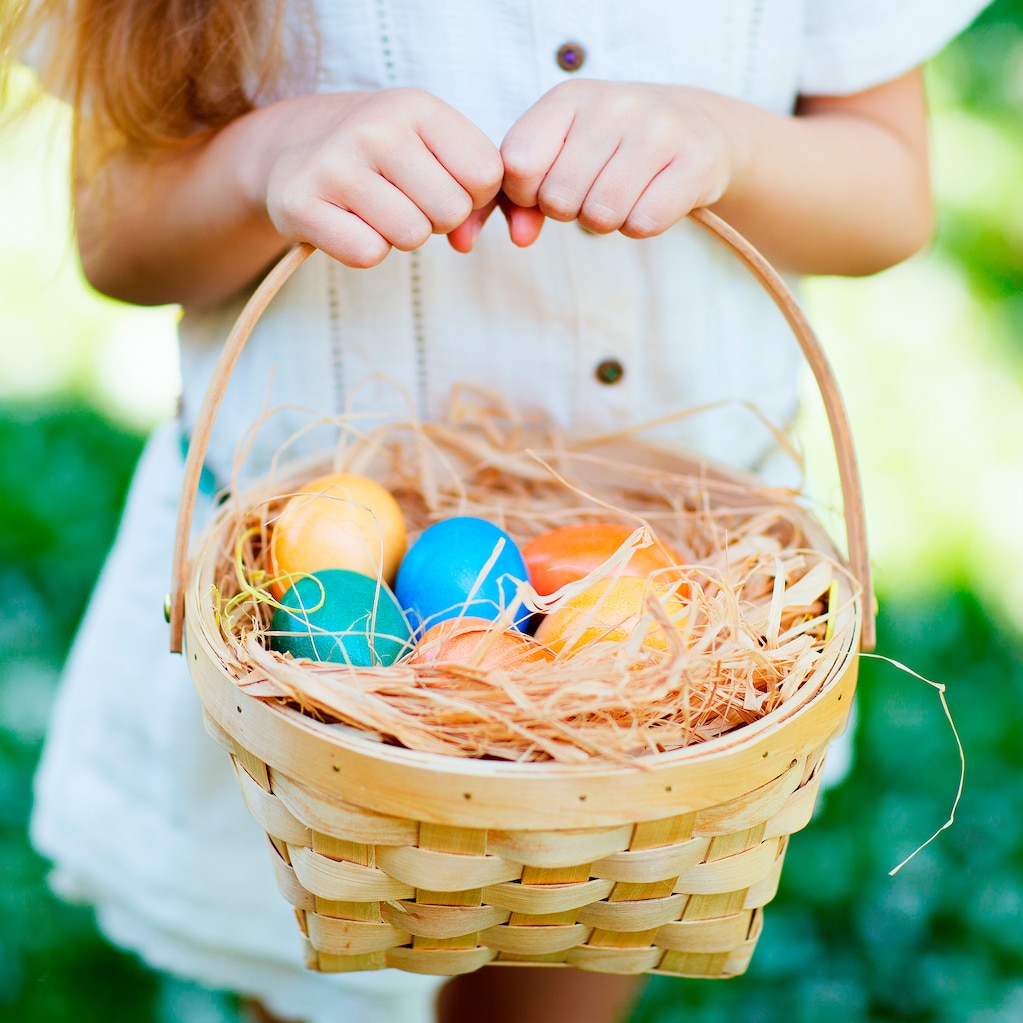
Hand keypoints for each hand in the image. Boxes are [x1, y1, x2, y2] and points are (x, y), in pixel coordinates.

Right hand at [249, 88, 504, 266]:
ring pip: (411, 236)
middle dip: (435, 220)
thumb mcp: (430, 147)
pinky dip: (362, 250)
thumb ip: (473, 189)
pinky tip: (345, 223)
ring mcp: (334, 163)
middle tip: (403, 202)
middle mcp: (375, 126)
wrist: (289, 152)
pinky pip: (368, 253)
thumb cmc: (379, 158)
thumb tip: (467, 242)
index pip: (486, 174)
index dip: (472, 196)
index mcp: (416, 106)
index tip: (441, 185)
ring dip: (398, 237)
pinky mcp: (300, 202)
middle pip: (451, 210)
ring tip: (374, 210)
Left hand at [494, 80, 735, 241]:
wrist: (694, 129)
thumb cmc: (609, 150)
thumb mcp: (559, 156)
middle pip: (559, 198)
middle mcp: (614, 104)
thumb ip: (521, 197)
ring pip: (601, 215)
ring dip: (604, 222)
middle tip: (590, 192)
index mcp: (569, 97)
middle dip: (568, 211)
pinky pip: (643, 223)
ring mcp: (658, 129)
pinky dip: (639, 226)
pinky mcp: (694, 161)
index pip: (518, 163)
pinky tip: (648, 200)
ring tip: (619, 196)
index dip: (525, 194)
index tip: (546, 186)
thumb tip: (520, 237)